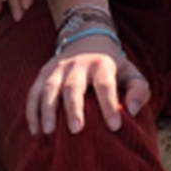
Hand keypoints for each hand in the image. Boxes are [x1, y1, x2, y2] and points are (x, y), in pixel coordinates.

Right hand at [25, 40, 150, 138]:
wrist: (86, 38)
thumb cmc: (112, 67)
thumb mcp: (131, 72)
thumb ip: (139, 90)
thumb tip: (131, 110)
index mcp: (101, 64)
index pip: (105, 85)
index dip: (109, 105)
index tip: (114, 126)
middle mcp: (77, 65)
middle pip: (73, 86)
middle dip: (74, 108)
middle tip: (76, 130)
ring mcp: (57, 69)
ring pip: (49, 89)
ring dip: (47, 110)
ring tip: (48, 132)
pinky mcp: (43, 74)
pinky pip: (33, 93)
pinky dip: (31, 112)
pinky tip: (34, 131)